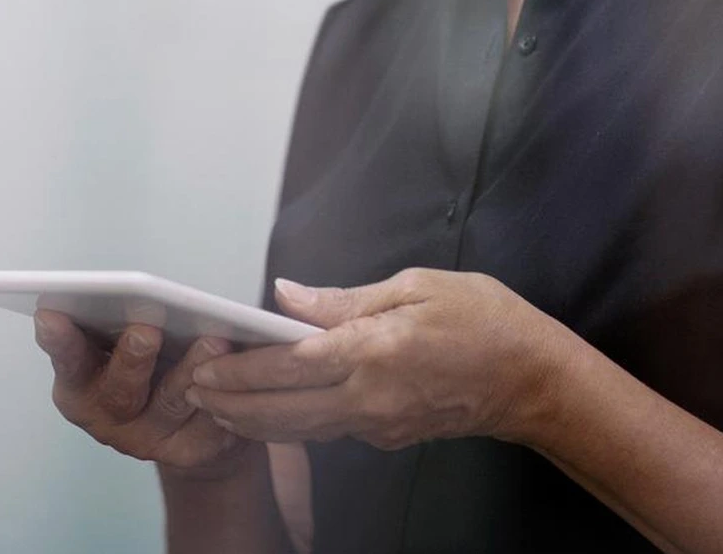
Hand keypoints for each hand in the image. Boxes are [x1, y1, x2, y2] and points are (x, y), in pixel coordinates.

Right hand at [34, 311, 258, 480]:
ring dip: (190, 370)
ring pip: (168, 404)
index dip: (59, 341)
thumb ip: (124, 317)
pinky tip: (235, 372)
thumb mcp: (129, 337)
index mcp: (83, 384)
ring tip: (213, 340)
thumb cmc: (155, 359)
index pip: (68, 361)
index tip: (51, 313)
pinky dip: (221, 395)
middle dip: (131, 359)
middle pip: (118, 391)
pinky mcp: (189, 449)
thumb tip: (137, 289)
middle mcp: (109, 416)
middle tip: (145, 330)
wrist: (194, 419)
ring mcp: (148, 438)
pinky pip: (207, 422)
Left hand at [185, 268, 562, 451]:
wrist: (530, 378)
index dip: (240, 370)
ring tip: (218, 405)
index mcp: (371, 352)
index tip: (205, 364)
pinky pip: (329, 430)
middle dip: (232, 404)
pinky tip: (277, 408)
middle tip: (193, 391)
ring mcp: (378, 425)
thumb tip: (287, 295)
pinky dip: (293, 421)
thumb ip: (345, 299)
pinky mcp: (388, 437)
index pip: (287, 367)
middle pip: (282, 411)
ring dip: (255, 419)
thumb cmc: (482, 317)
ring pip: (300, 428)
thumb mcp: (415, 285)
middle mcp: (367, 398)